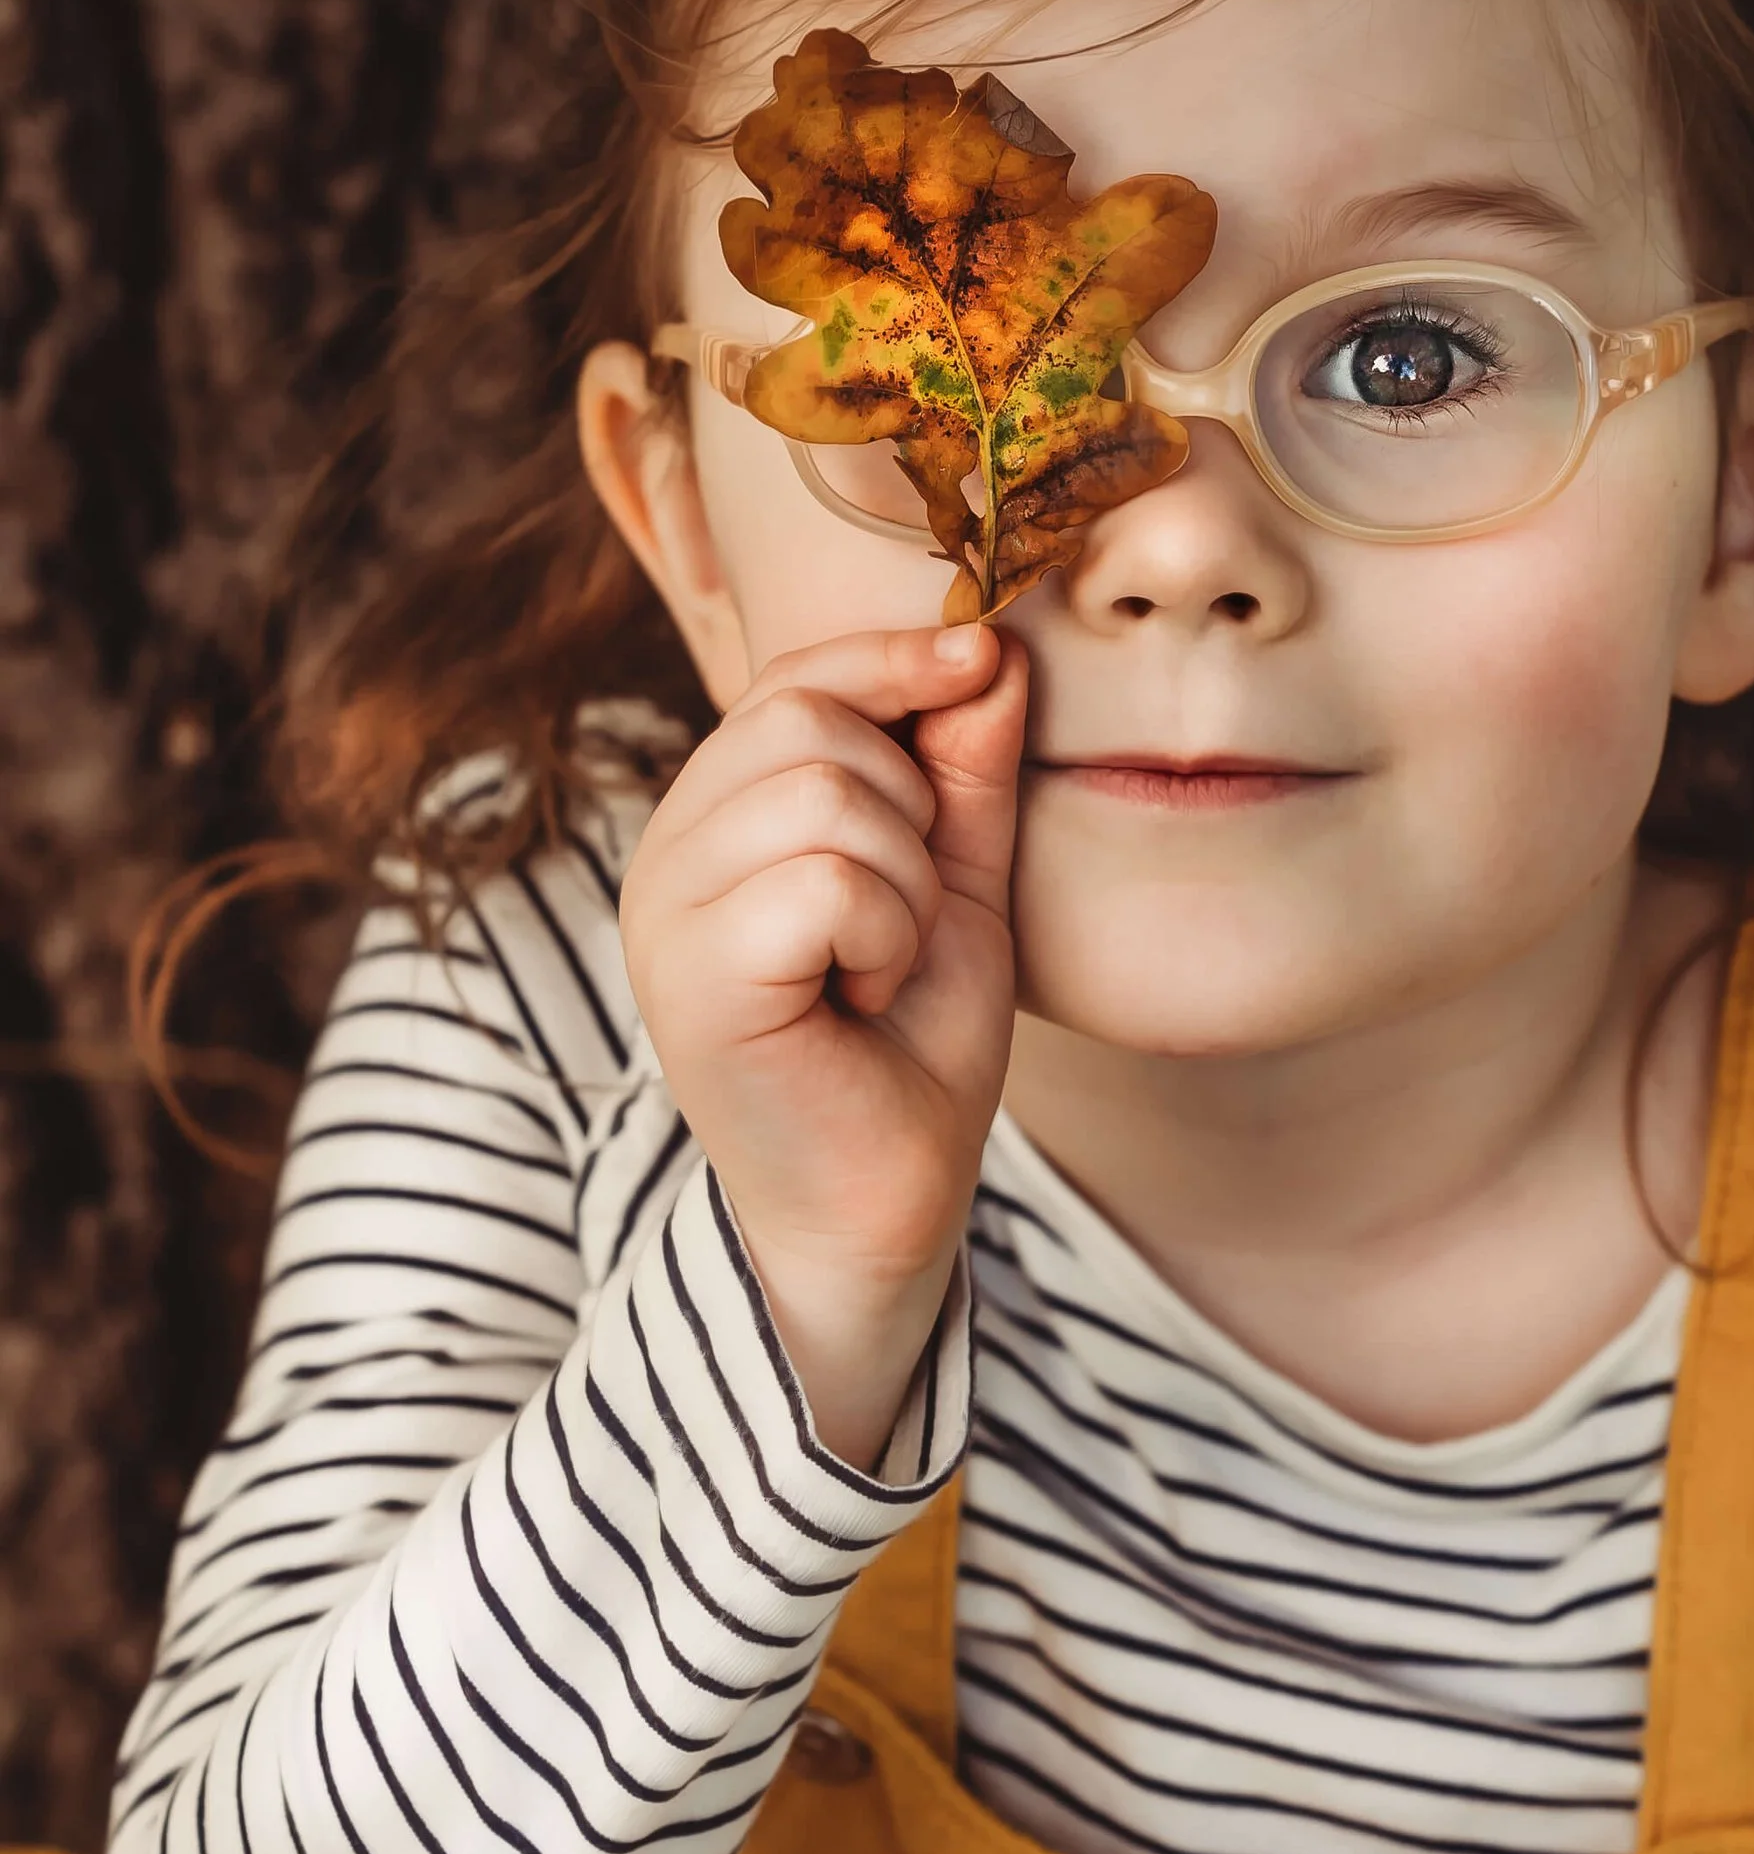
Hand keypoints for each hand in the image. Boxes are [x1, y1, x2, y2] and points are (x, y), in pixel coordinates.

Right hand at [620, 622, 1023, 1464]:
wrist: (888, 1204)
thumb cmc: (910, 1052)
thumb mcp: (956, 883)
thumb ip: (963, 772)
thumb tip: (989, 648)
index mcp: (718, 821)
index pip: (793, 677)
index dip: (894, 656)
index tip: (984, 660)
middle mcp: (668, 853)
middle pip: (808, 716)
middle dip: (910, 806)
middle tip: (908, 919)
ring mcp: (664, 911)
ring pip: (822, 792)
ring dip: (905, 885)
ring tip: (883, 968)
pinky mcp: (690, 973)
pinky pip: (822, 877)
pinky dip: (883, 934)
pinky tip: (861, 999)